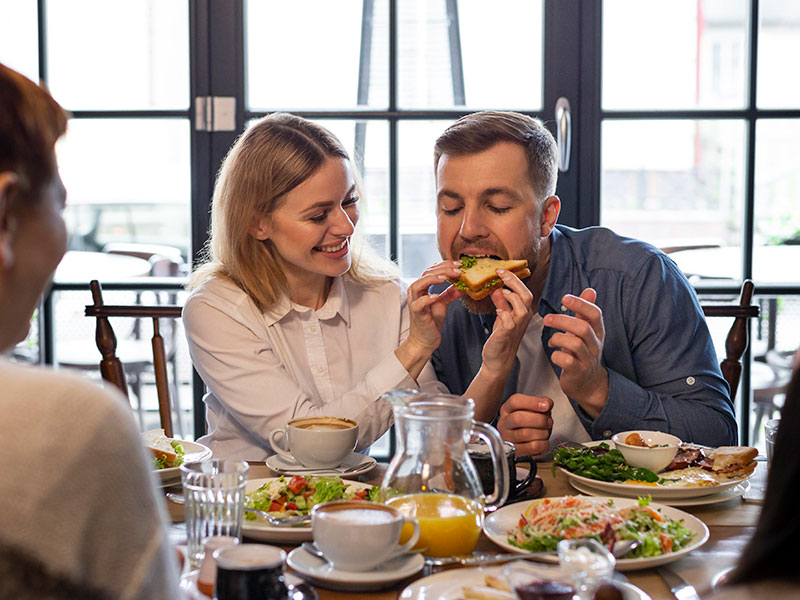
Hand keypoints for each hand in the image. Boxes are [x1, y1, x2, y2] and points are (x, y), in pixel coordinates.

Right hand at [405, 261, 463, 352]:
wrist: (425, 340)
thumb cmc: (431, 322)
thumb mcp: (443, 304)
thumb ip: (450, 293)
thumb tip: (462, 285)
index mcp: (422, 288)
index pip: (431, 270)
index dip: (445, 265)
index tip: (459, 265)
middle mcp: (416, 293)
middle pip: (425, 274)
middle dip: (442, 269)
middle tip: (458, 270)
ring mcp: (414, 302)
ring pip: (418, 285)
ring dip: (432, 279)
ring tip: (445, 278)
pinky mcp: (416, 313)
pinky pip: (419, 303)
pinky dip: (427, 298)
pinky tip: (436, 296)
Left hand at [480, 269, 534, 375]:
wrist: (497, 359)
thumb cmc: (501, 338)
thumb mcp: (502, 316)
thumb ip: (501, 302)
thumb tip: (498, 287)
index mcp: (522, 312)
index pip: (524, 291)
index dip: (514, 279)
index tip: (500, 270)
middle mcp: (522, 319)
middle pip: (526, 296)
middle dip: (514, 282)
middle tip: (500, 274)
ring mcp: (516, 327)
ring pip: (522, 309)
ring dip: (512, 298)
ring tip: (501, 292)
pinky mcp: (507, 335)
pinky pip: (509, 323)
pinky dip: (504, 314)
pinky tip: (497, 311)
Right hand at [497, 393, 553, 455]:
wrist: (525, 440)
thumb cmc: (530, 422)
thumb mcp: (535, 409)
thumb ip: (542, 402)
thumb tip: (547, 403)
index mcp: (507, 409)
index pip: (514, 401)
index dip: (532, 402)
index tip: (546, 405)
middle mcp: (504, 423)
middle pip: (518, 418)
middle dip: (539, 420)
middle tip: (549, 421)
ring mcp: (507, 438)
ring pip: (525, 434)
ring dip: (542, 432)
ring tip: (546, 431)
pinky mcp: (514, 451)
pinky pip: (531, 447)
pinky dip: (542, 444)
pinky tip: (544, 441)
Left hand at [542, 288, 608, 416]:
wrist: (588, 383)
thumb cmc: (583, 353)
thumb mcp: (587, 331)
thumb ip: (585, 312)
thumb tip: (590, 290)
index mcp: (597, 332)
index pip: (595, 314)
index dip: (581, 304)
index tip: (565, 298)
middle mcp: (595, 344)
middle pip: (583, 328)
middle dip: (563, 320)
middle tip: (547, 318)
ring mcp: (588, 359)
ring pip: (575, 344)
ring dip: (558, 338)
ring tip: (550, 339)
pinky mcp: (578, 372)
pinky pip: (567, 361)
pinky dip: (557, 355)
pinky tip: (553, 352)